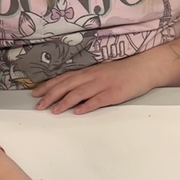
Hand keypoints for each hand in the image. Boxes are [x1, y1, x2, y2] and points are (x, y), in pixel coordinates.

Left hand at [32, 55, 154, 114]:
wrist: (144, 68)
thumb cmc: (123, 72)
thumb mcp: (101, 72)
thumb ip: (87, 81)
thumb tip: (70, 92)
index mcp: (89, 71)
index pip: (64, 78)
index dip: (49, 86)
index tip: (36, 93)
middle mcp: (93, 76)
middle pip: (67, 85)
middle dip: (51, 95)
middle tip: (38, 105)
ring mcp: (103, 84)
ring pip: (79, 93)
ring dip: (64, 102)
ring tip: (53, 111)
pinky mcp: (114, 93)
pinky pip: (98, 100)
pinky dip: (87, 106)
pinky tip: (78, 111)